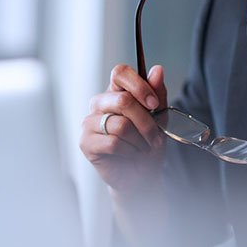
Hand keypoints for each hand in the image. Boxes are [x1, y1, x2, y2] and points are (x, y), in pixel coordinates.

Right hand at [80, 64, 166, 194]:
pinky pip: (113, 142)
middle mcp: (100, 104)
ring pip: (121, 124)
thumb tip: (157, 70)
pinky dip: (129, 151)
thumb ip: (158, 94)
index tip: (154, 103)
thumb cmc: (146, 146)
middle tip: (155, 137)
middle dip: (146, 122)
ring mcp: (89, 122)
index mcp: (116, 92)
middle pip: (123, 100)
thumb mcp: (160, 118)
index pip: (120, 73)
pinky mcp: (86, 142)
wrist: (140, 176)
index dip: (139, 85)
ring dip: (139, 140)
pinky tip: (129, 154)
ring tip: (143, 148)